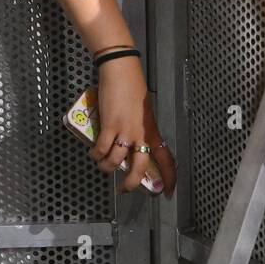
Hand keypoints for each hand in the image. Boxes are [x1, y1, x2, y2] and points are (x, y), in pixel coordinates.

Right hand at [90, 57, 176, 195]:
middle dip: (132, 184)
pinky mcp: (110, 125)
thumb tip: (132, 145)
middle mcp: (142, 134)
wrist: (121, 70)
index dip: (169, 178)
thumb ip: (140, 130)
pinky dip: (97, 154)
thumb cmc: (132, 88)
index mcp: (152, 131)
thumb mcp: (142, 112)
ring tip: (103, 165)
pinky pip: (102, 149)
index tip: (169, 193)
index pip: (166, 159)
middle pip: (140, 168)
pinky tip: (94, 153)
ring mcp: (126, 131)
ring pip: (116, 162)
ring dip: (107, 168)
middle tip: (124, 190)